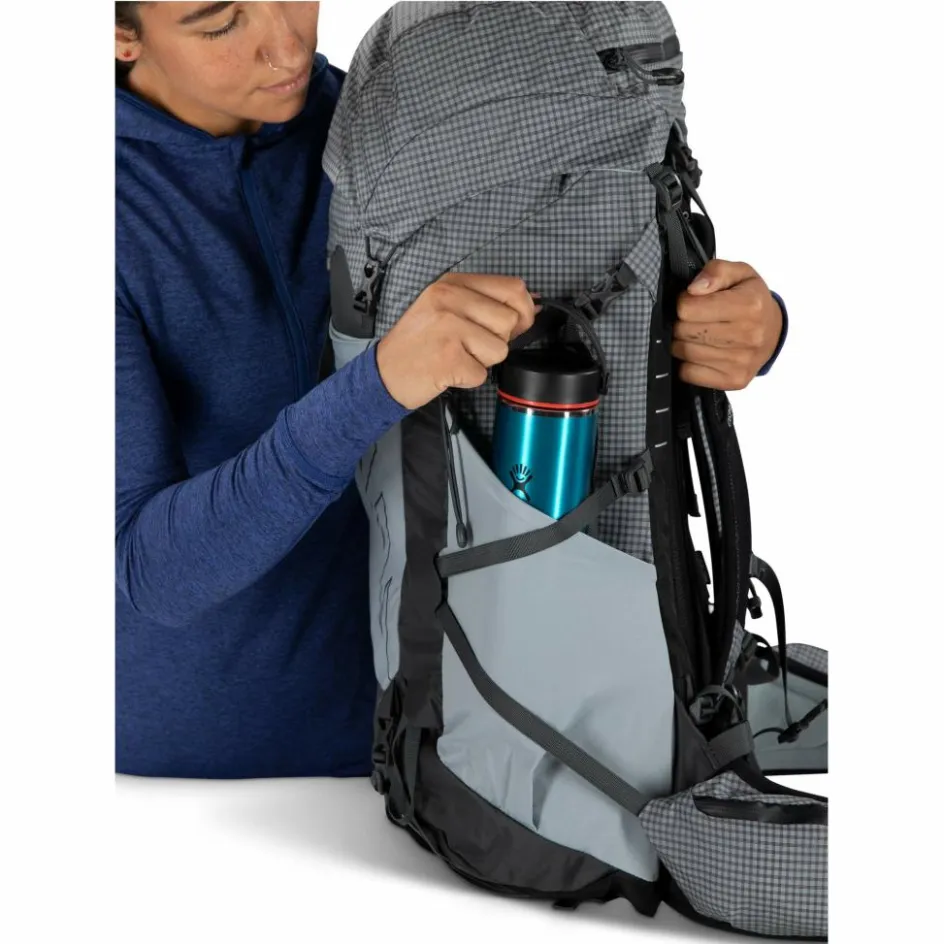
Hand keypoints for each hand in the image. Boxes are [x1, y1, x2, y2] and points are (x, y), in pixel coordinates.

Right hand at [376, 273, 537, 409]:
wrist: (384, 372)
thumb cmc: (418, 342)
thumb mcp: (445, 307)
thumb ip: (485, 302)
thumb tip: (534, 306)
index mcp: (452, 284)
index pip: (513, 288)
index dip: (525, 310)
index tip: (518, 324)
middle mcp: (449, 300)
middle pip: (509, 322)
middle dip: (496, 340)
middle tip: (468, 345)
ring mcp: (449, 328)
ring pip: (499, 350)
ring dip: (482, 361)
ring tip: (455, 356)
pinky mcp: (449, 358)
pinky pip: (482, 373)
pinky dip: (468, 379)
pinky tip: (448, 370)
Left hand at [672, 260, 782, 390]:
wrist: (773, 333)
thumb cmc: (752, 300)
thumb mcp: (740, 273)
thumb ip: (716, 271)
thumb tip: (693, 289)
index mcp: (749, 305)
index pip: (688, 308)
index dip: (684, 302)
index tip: (694, 301)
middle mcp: (748, 335)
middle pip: (683, 331)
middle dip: (681, 323)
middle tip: (694, 319)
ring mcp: (741, 361)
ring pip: (683, 352)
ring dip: (683, 342)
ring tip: (698, 334)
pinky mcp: (733, 380)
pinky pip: (688, 374)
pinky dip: (687, 363)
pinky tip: (700, 352)